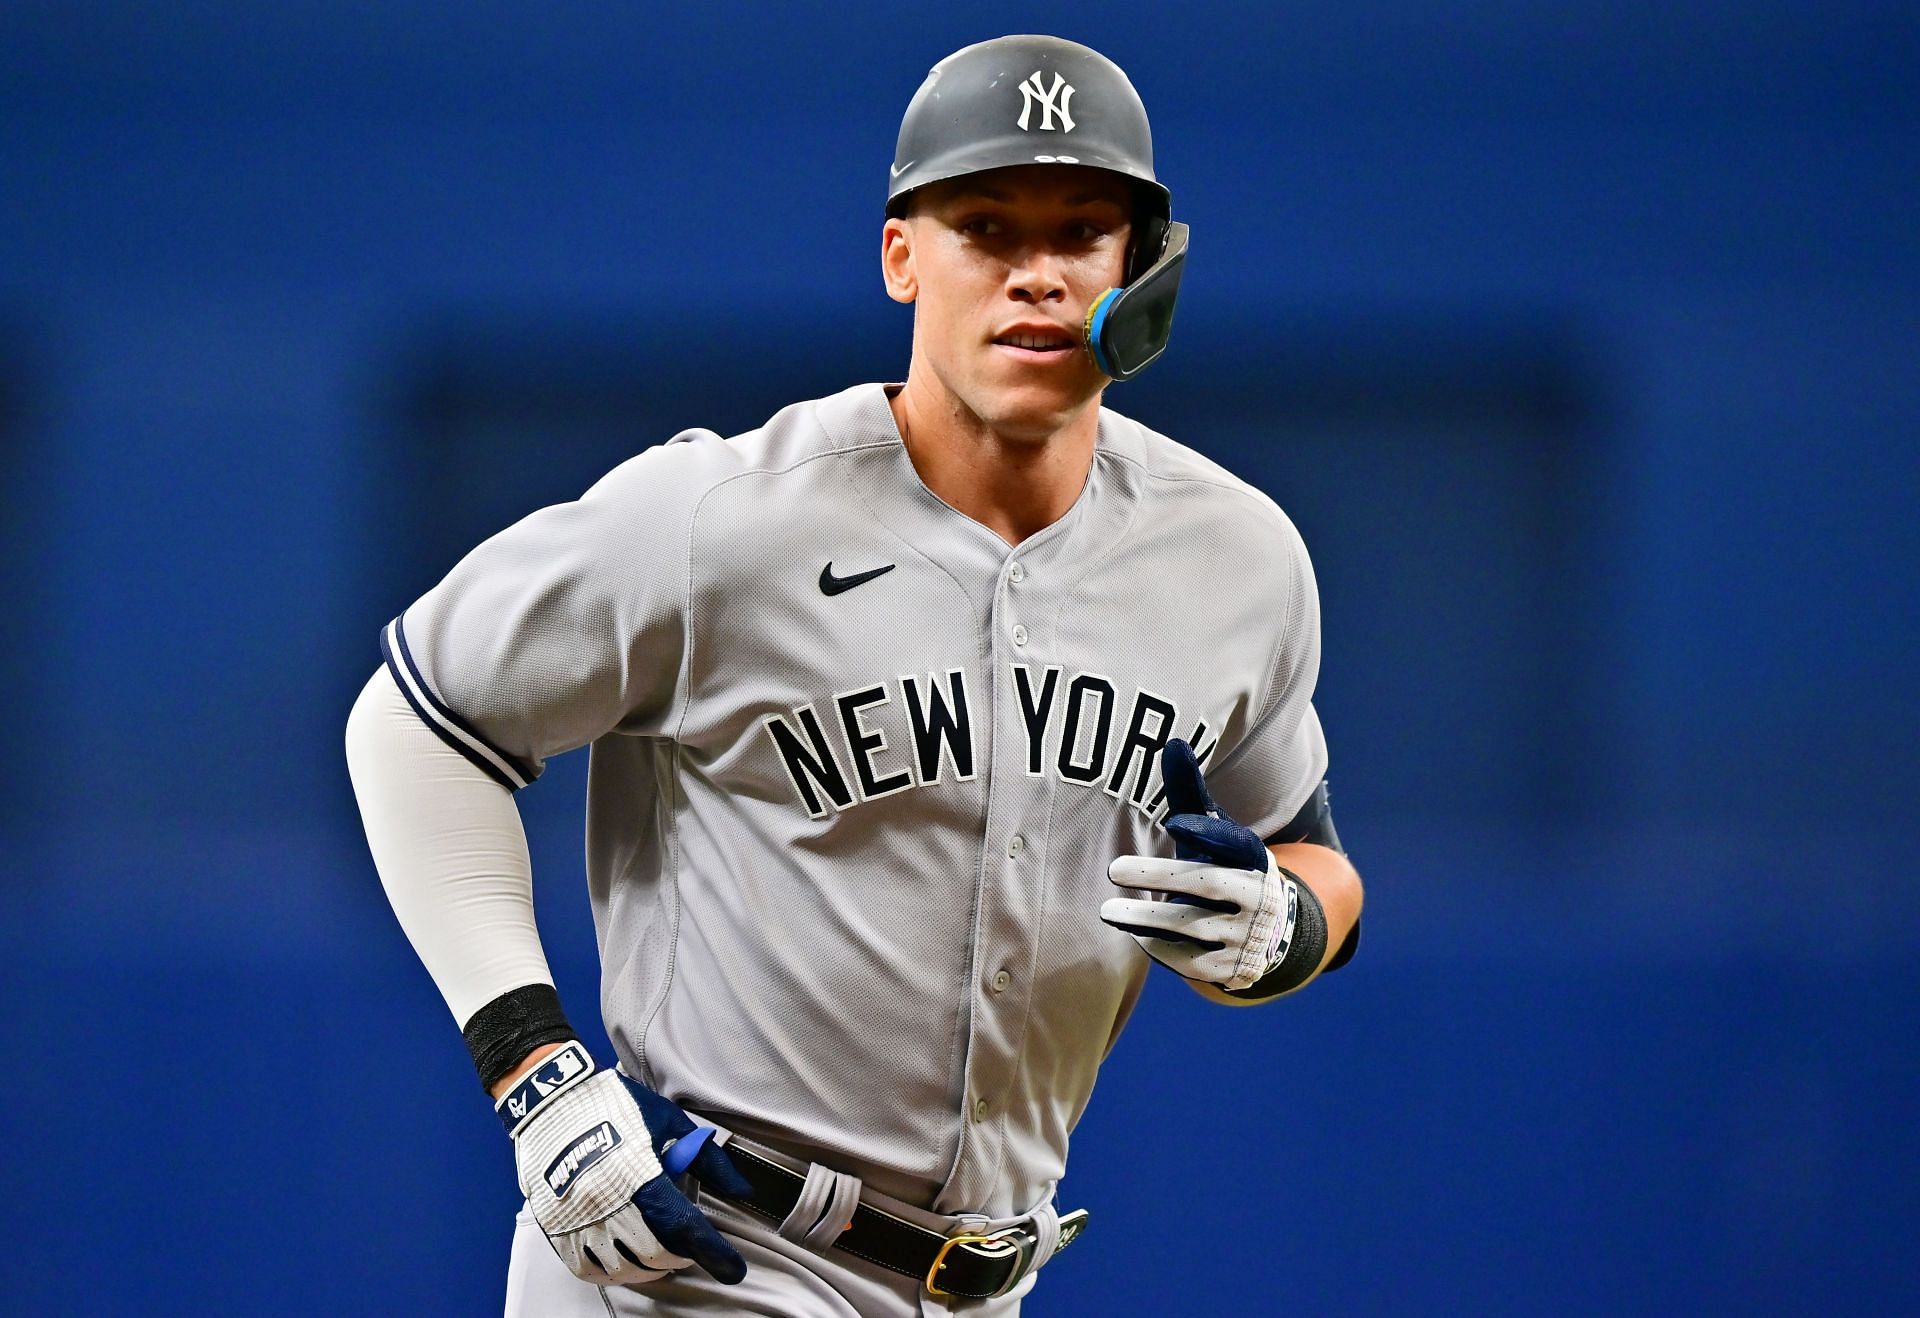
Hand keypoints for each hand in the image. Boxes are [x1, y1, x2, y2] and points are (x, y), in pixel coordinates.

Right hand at [496, 1041, 753, 1286]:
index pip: (682, 1226)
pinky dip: (614, 1271)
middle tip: (692, 1248)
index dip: (712, 1252)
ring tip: (662, 1252)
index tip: (732, 1268)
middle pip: (654, 1252)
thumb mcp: (669, 1120)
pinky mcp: (555, 1227)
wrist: (551, 1101)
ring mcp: (576, 1218)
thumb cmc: (615, 1106)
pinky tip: (627, 1259)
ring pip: (622, 1267)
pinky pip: (588, 1269)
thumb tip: (742, 1189)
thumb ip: (708, 1159)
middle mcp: (605, 1201)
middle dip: (681, 1256)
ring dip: (651, 1267)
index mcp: (637, 1173)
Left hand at [1101, 740, 1301, 990]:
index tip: (1175, 822)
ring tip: (1107, 910)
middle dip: (1160, 877)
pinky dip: (1162, 949)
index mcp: (1254, 858)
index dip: (1208, 831)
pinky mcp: (1232, 970)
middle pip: (1206, 885)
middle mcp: (1258, 896)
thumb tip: (1173, 742)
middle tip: (1114, 870)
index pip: (1235, 843)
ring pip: (1193, 926)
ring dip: (1148, 919)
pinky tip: (1134, 935)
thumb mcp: (1213, 833)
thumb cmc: (1223, 868)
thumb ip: (1191, 793)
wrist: (1265, 934)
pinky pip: (1192, 961)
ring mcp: (1247, 937)